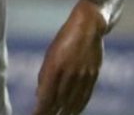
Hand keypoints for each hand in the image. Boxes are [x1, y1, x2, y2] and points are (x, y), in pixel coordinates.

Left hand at [33, 0, 106, 114]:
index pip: (47, 95)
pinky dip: (79, 106)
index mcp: (55, 67)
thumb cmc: (64, 39)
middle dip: (51, 113)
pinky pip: (85, 96)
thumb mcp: (50, 55)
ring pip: (73, 101)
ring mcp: (83, 76)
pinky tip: (74, 112)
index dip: (41, 109)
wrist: (89, 27)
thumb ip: (45, 76)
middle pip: (60, 101)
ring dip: (65, 113)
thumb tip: (40, 96)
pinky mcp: (93, 76)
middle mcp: (70, 74)